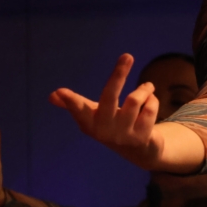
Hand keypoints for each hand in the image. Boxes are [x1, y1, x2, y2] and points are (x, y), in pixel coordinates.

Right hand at [49, 54, 163, 168]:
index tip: (59, 91)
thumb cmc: (112, 126)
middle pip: (109, 96)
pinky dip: (153, 100)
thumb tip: (53, 95)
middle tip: (127, 56)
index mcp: (88, 123)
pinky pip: (150, 108)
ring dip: (145, 89)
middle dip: (119, 74)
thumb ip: (76, 105)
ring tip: (148, 87)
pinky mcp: (142, 138)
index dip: (69, 101)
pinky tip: (151, 103)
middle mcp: (103, 130)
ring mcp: (123, 135)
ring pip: (135, 99)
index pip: (78, 109)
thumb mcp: (93, 116)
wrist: (139, 151)